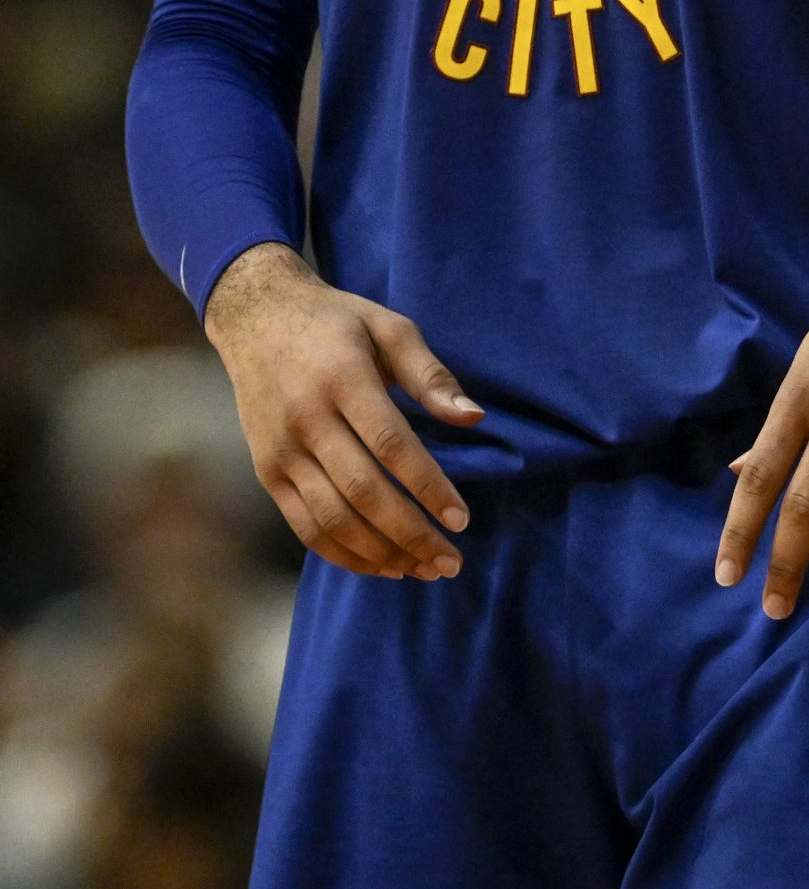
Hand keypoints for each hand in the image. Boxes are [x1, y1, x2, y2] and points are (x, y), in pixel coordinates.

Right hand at [204, 242, 481, 580]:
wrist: (255, 318)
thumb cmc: (336, 321)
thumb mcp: (389, 327)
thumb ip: (431, 374)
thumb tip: (474, 418)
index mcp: (343, 379)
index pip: (391, 445)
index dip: (427, 486)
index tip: (461, 519)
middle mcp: (306, 421)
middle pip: (362, 492)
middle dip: (410, 533)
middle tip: (450, 562)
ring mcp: (281, 453)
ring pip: (331, 518)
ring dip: (379, 553)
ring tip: (422, 569)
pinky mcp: (267, 473)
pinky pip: (304, 526)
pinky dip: (341, 553)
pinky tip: (379, 564)